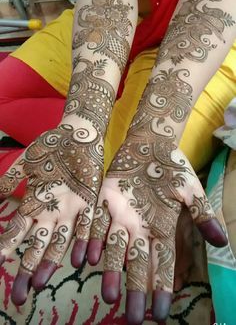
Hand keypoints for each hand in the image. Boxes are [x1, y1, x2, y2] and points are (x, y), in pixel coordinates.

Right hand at [0, 120, 103, 304]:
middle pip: (38, 245)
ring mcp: (72, 209)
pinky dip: (84, 241)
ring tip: (42, 282)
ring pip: (61, 241)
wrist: (78, 134)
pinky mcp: (91, 202)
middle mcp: (53, 212)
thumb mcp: (26, 163)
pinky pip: (88, 225)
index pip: (19, 232)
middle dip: (28, 268)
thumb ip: (9, 179)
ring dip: (52, 261)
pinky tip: (81, 259)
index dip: (9, 247)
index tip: (0, 262)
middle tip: (20, 294)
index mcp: (36, 204)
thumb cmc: (51, 147)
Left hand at [87, 124, 226, 323]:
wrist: (149, 144)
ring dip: (111, 272)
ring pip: (114, 249)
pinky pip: (97, 224)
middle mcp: (140, 228)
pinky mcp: (105, 202)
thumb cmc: (172, 166)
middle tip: (132, 320)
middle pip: (138, 264)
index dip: (161, 288)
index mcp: (162, 227)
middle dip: (136, 291)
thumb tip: (221, 242)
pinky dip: (93, 241)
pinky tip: (89, 258)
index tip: (160, 314)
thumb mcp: (191, 189)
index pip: (163, 263)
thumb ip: (201, 213)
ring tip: (108, 297)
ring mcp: (121, 216)